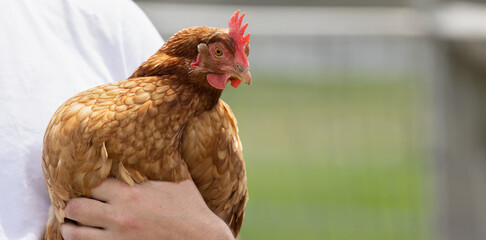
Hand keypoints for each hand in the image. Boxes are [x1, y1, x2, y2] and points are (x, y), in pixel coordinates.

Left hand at [60, 179, 233, 239]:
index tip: (88, 183)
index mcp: (131, 194)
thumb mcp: (178, 180)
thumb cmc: (192, 210)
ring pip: (74, 234)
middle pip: (76, 208)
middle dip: (74, 206)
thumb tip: (166, 140)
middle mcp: (119, 217)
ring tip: (73, 225)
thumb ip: (164, 163)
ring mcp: (117, 239)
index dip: (87, 182)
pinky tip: (89, 238)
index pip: (92, 183)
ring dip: (72, 228)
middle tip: (78, 205)